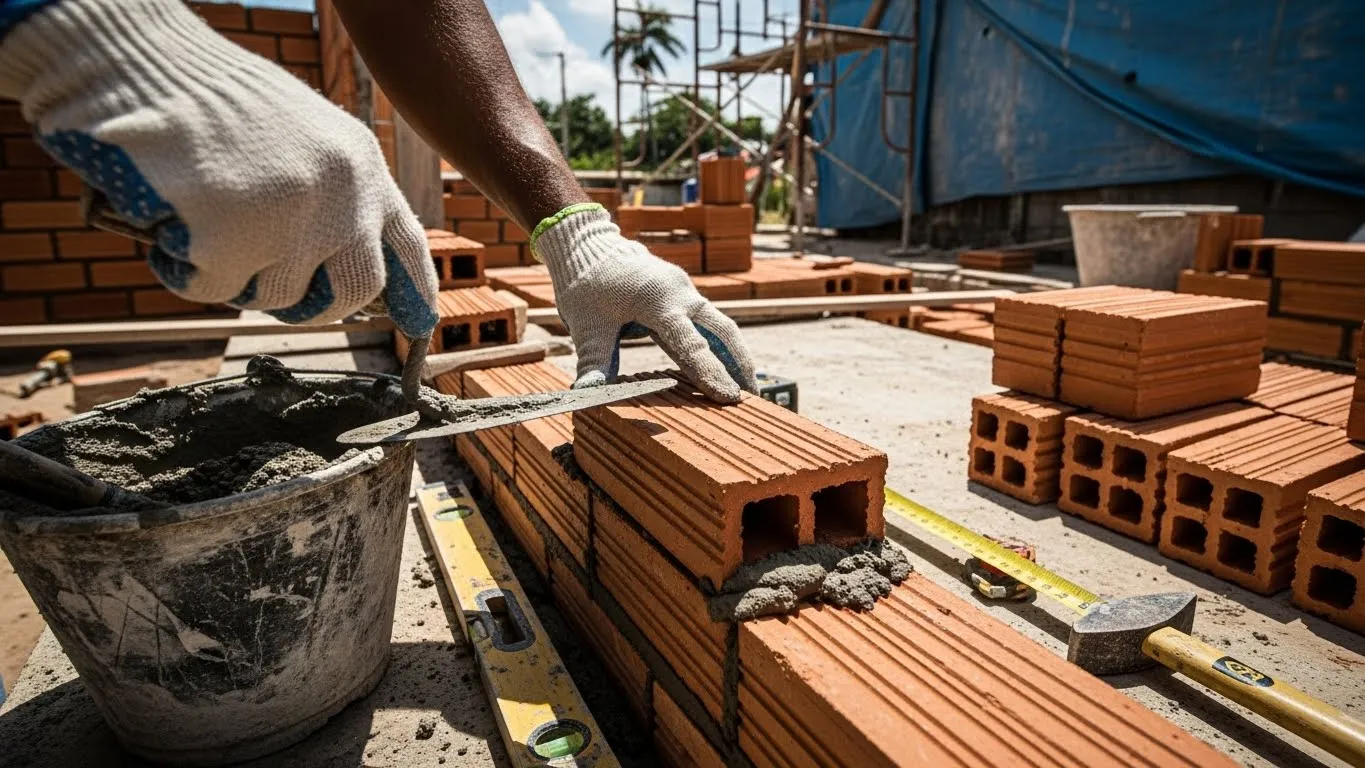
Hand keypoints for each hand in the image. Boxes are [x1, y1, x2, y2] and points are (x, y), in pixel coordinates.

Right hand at [0, 0, 436, 337]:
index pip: (405, 244)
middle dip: (317, 303)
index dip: (414, 293)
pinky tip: (173, 223)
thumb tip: (348, 271)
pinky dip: (188, 269)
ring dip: (239, 276)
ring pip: (279, 297)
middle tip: (273, 286)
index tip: (421, 327)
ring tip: (207, 221)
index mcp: (361, 165)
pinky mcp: (235, 241)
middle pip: (355, 290)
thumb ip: (336, 192)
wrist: (146, 63)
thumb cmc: (213, 98)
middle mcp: (343, 194)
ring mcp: (292, 219)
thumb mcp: (304, 134)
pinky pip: (217, 290)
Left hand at [533, 205, 756, 402]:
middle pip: (722, 332)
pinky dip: (719, 346)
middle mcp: (681, 294)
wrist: (589, 247)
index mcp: (658, 301)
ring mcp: (685, 292)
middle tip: (752, 397)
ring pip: (720, 326)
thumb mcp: (586, 326)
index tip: (729, 398)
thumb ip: (593, 361)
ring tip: (746, 388)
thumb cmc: (585, 285)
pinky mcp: (683, 294)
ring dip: (735, 356)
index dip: (711, 374)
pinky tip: (723, 367)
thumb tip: (587, 394)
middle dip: (740, 365)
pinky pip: (708, 322)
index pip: (691, 345)